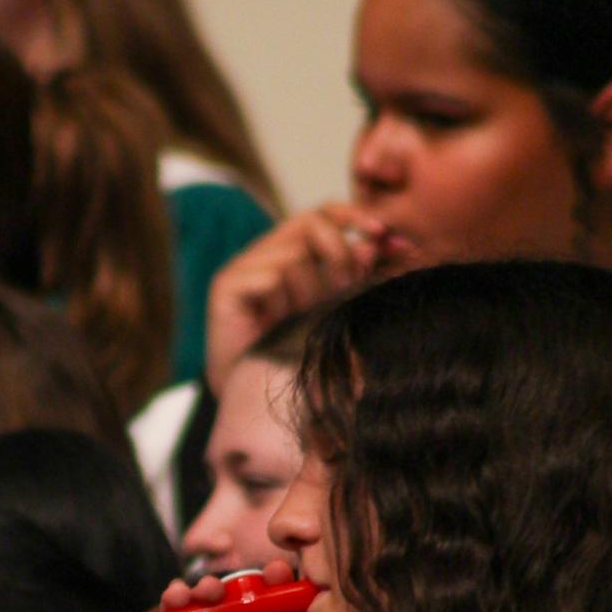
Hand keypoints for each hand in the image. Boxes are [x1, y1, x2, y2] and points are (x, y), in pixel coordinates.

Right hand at [206, 202, 386, 391]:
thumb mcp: (336, 311)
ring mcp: (243, 267)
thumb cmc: (296, 357)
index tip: (386, 235)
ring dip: (308, 290)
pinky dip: (281, 301)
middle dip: (339, 253)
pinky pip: (268, 278)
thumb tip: (376, 244)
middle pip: (311, 223)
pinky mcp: (225, 286)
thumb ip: (355, 277)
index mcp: (294, 253)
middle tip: (347, 286)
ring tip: (300, 319)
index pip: (325, 213)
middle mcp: (267, 253)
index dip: (355, 216)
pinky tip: (274, 324)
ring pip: (293, 255)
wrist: (251, 399)